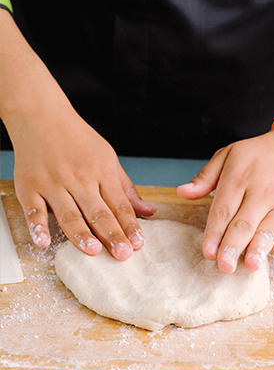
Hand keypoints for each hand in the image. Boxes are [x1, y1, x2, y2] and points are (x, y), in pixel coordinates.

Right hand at [13, 106, 155, 258]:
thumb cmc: (77, 139)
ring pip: (69, 213)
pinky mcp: (29, 186)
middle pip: (98, 212)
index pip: (119, 205)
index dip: (130, 226)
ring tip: (93, 251)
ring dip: (81, 234)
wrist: (41, 115)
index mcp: (101, 172)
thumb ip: (126, 188)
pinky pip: (33, 210)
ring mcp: (53, 183)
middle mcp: (79, 179)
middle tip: (122, 254)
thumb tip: (149, 211)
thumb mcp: (108, 158)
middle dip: (112, 234)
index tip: (138, 244)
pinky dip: (37, 227)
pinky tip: (44, 243)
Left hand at [178, 123, 273, 272]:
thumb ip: (205, 177)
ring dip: (259, 248)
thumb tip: (182, 192)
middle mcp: (261, 192)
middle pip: (244, 223)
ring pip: (268, 229)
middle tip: (224, 266)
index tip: (207, 251)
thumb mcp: (228, 155)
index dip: (215, 232)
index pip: (223, 209)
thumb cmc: (259, 154)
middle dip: (233, 246)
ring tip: (251, 265)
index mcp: (239, 178)